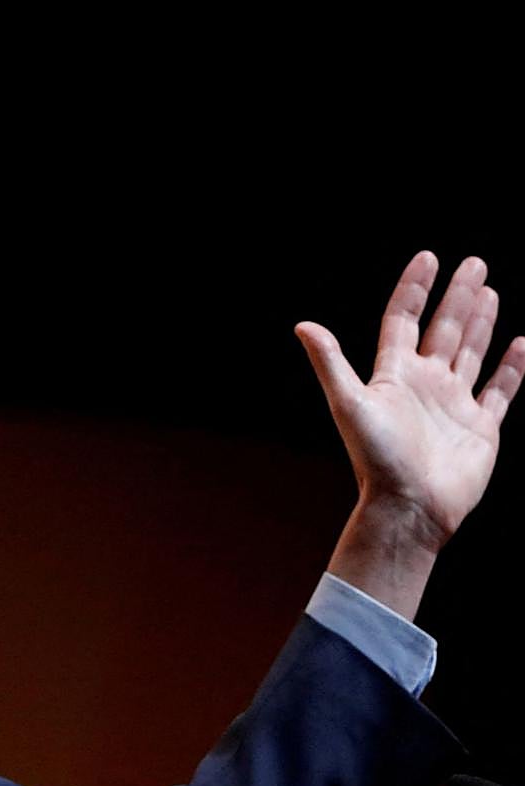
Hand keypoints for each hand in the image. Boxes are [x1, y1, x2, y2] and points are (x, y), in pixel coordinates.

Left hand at [295, 251, 524, 617]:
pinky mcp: (481, 427)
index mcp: (394, 375)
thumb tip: (303, 325)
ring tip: (488, 290)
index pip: (404, 321)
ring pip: (472, 352)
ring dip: (481, 322)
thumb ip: (330, 362)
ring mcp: (454, 404)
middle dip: (458, 296)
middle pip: (444, 329)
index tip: (428, 258)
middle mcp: (425, 384)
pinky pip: (501, 390)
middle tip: (474, 263)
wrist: (409, 506)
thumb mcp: (349, 403)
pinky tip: (518, 343)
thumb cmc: (376, 457)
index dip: (415, 289)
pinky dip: (511, 367)